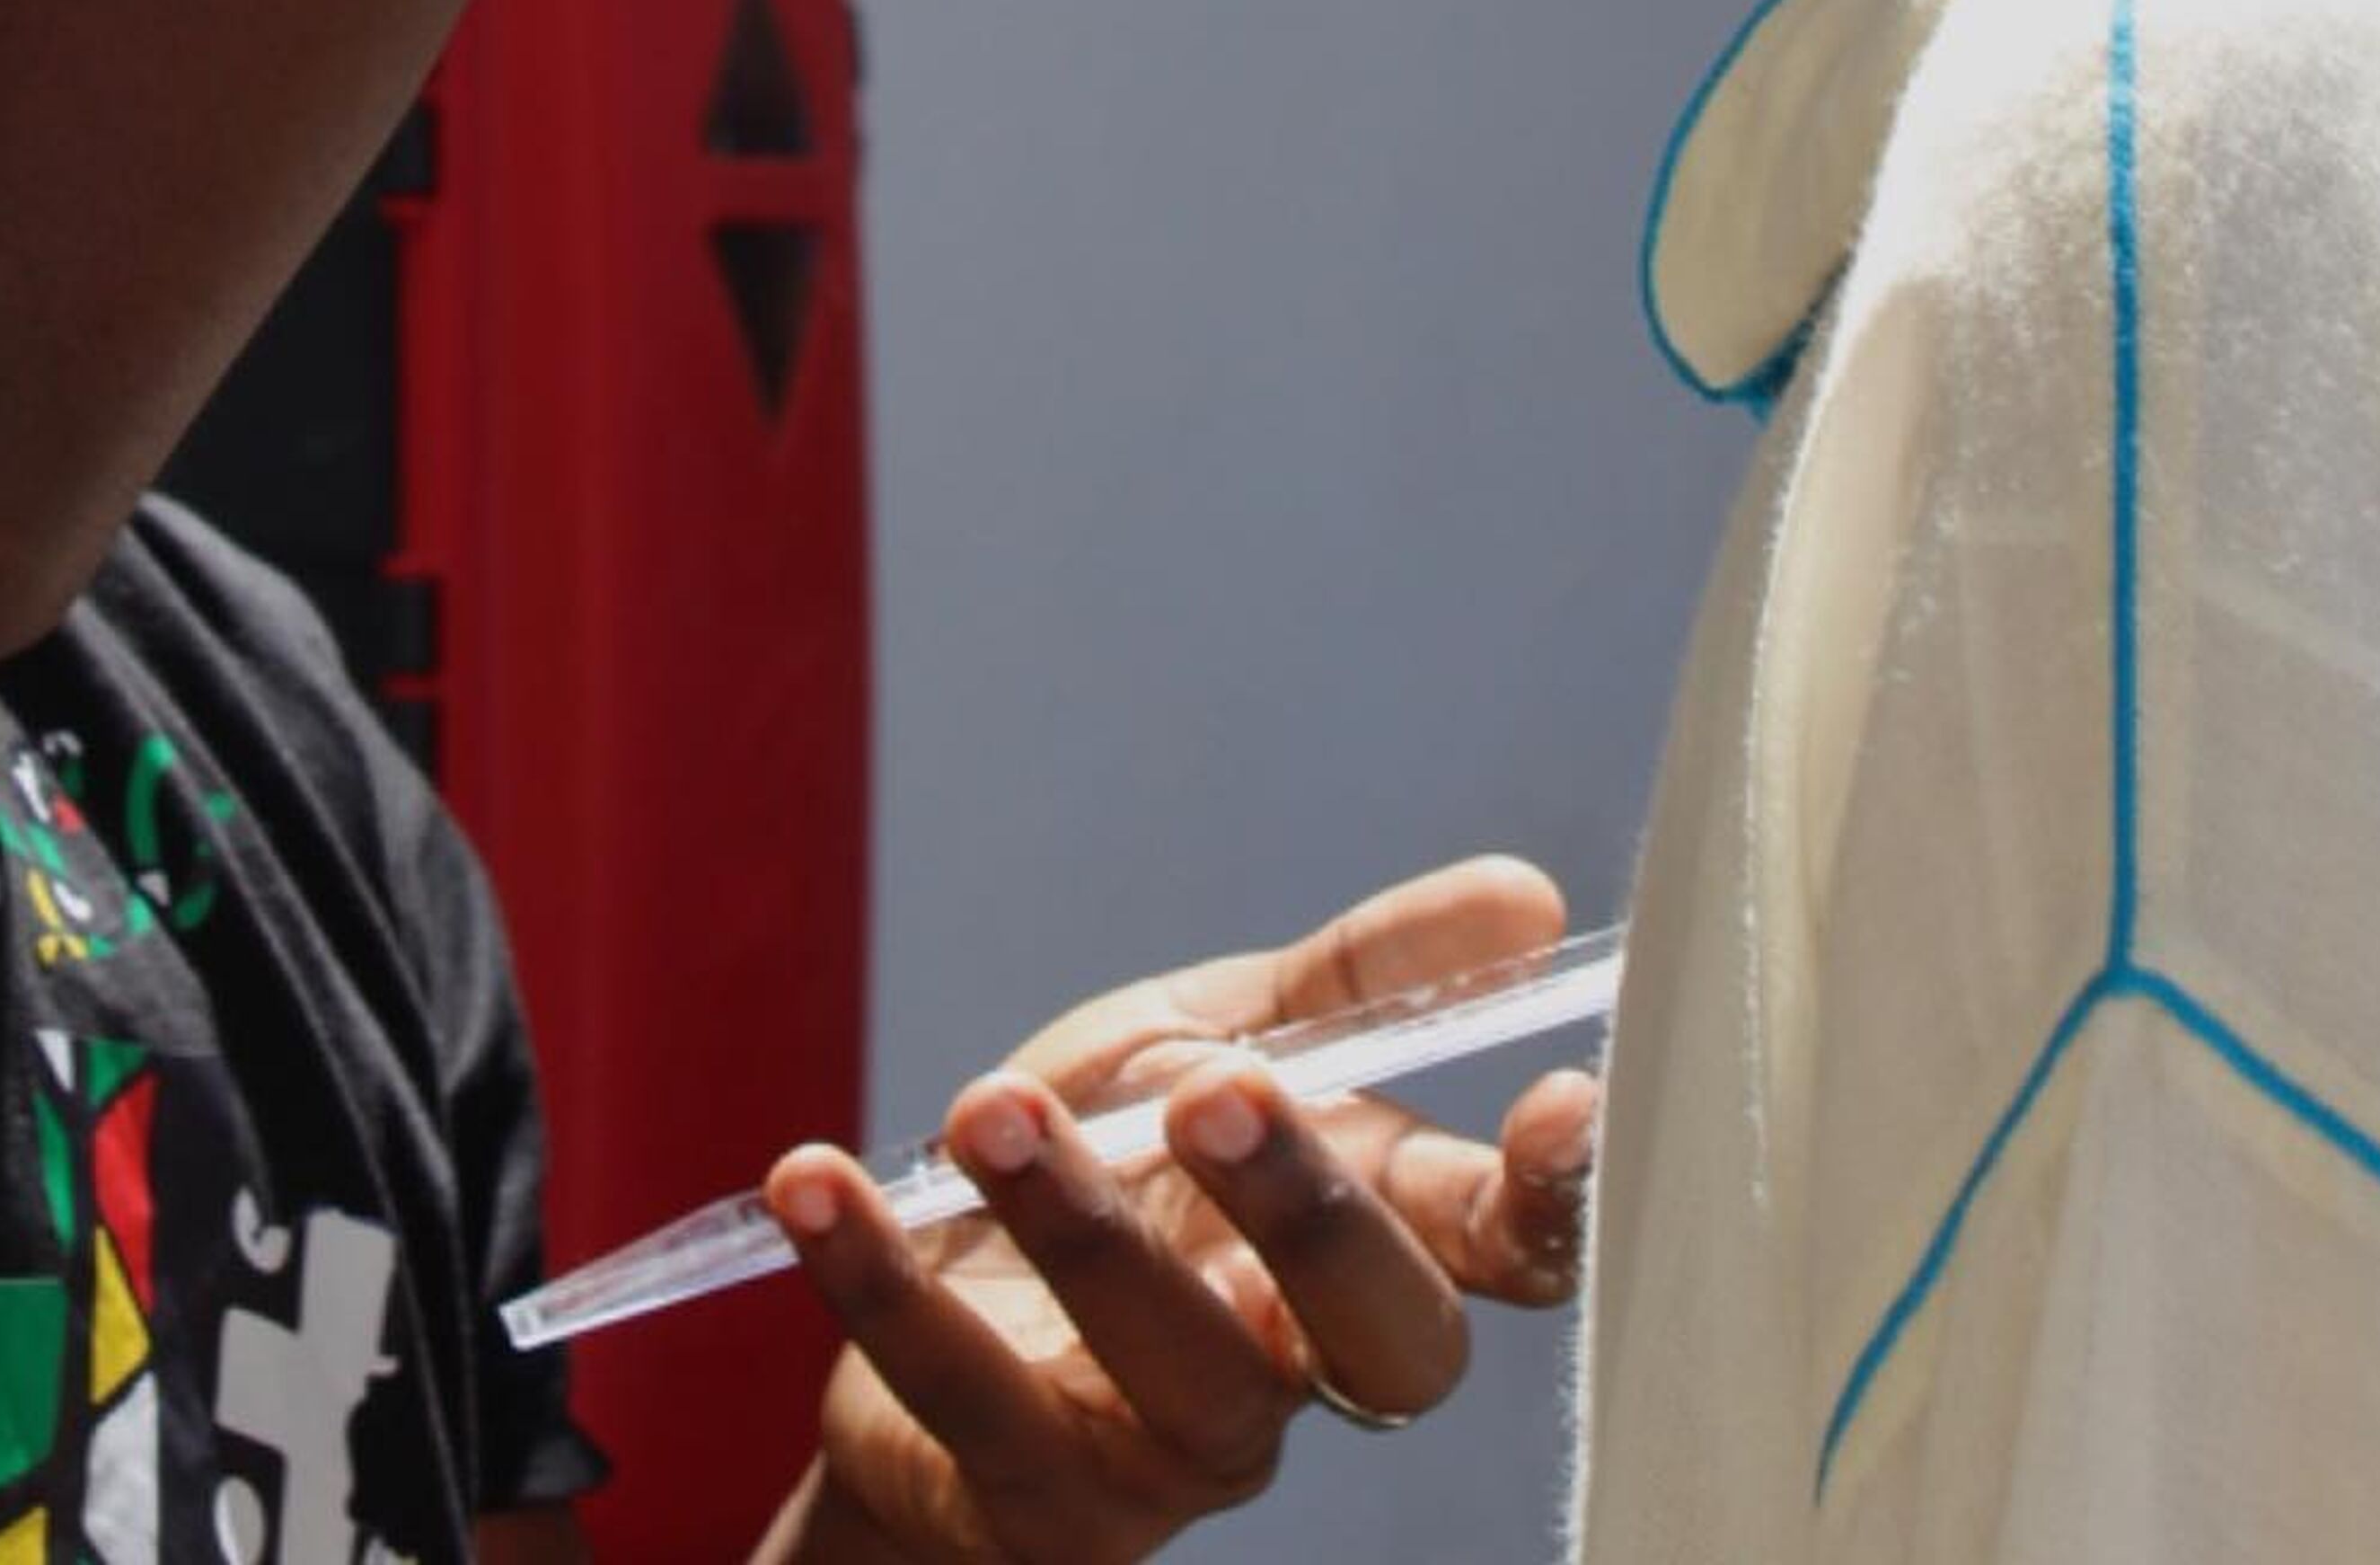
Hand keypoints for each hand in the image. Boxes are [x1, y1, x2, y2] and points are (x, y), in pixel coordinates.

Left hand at [750, 858, 1597, 1562]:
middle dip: (1306, 1208)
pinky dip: (883, 1277)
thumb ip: (1364, 976)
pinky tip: (824, 1178)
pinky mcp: (1023, 1488)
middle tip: (1219, 1089)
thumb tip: (1525, 891)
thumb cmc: (1116, 1168)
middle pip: (1368, 1332)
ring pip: (1172, 1369)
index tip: (1555, 1100)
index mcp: (1363, 1241)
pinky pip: (960, 1392)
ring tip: (996, 1110)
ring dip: (1082, 1232)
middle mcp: (1292, 1360)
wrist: (935, 1309)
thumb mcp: (1223, 1037)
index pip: (1499, 1249)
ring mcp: (1166, 1446)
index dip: (1546, 1197)